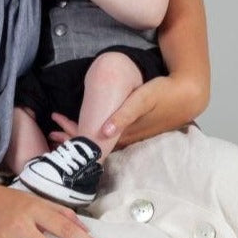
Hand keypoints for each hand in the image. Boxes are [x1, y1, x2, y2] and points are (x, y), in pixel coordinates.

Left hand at [49, 79, 163, 148]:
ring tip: (62, 131)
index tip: (54, 130)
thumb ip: (123, 115)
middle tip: (52, 133)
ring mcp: (130, 135)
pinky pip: (108, 134)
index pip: (91, 141)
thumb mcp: (141, 100)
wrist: (186, 95)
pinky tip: (88, 126)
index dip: (72, 137)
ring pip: (99, 140)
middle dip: (72, 138)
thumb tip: (103, 132)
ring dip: (81, 135)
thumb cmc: (162, 94)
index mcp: (123, 133)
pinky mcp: (134, 129)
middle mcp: (124, 138)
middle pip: (92, 143)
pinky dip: (93, 131)